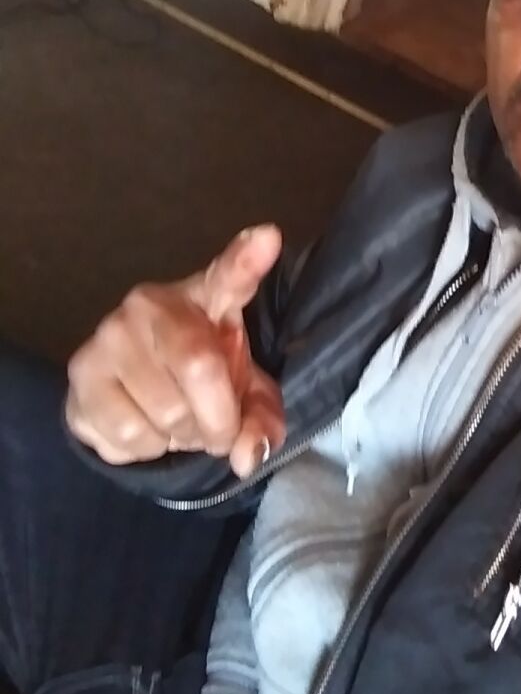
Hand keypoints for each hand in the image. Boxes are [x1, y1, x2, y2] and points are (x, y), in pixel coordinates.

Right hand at [66, 225, 286, 478]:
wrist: (132, 394)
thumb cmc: (202, 379)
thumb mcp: (244, 394)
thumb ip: (261, 419)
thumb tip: (248, 455)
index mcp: (206, 296)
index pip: (228, 276)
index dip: (248, 259)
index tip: (268, 238)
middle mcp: (150, 304)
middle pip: (200, 369)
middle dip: (218, 419)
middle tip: (215, 426)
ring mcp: (108, 335)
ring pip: (164, 413)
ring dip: (181, 437)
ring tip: (178, 423)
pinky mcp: (79, 374)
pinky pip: (128, 435)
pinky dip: (148, 449)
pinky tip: (146, 427)